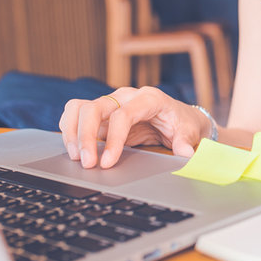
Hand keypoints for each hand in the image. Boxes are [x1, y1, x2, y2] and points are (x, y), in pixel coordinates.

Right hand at [58, 86, 211, 168]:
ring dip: (73, 133)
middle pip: (94, 108)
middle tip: (87, 163)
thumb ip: (186, 142)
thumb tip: (185, 153)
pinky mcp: (102, 114)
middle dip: (86, 137)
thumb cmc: (183, 123)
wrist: (180, 117)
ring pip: (79, 108)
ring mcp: (111, 103)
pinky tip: (75, 150)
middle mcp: (125, 97)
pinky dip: (71, 131)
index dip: (113, 139)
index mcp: (148, 98)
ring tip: (76, 158)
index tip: (108, 162)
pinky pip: (77, 115)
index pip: (122, 115)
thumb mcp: (190, 132)